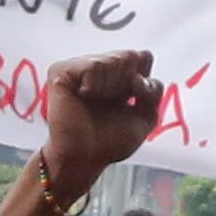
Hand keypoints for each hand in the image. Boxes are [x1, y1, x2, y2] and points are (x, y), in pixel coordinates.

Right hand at [36, 50, 162, 204]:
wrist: (83, 158)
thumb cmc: (109, 142)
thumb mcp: (146, 118)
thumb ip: (154, 91)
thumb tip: (137, 76)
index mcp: (119, 77)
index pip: (143, 58)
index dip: (143, 81)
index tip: (131, 102)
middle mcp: (100, 69)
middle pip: (130, 56)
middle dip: (127, 84)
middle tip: (111, 105)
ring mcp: (80, 69)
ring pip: (112, 59)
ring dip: (110, 86)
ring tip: (94, 102)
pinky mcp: (61, 72)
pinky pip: (93, 65)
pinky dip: (95, 83)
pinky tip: (84, 95)